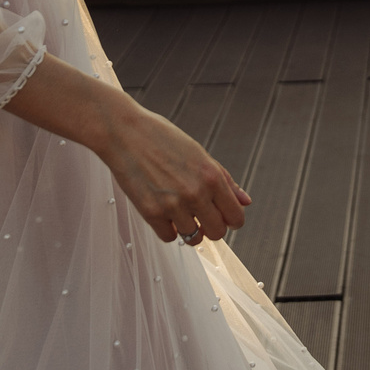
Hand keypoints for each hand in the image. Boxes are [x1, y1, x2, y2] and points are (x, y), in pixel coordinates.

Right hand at [91, 98, 252, 243]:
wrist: (124, 132)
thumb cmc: (162, 138)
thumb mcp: (200, 154)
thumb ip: (225, 180)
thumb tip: (246, 201)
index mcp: (212, 176)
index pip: (236, 217)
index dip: (231, 219)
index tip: (222, 215)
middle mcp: (196, 193)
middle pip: (217, 233)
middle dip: (211, 227)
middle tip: (200, 215)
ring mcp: (172, 205)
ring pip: (193, 238)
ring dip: (189, 228)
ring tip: (179, 211)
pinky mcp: (150, 212)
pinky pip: (169, 237)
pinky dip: (168, 229)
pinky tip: (164, 212)